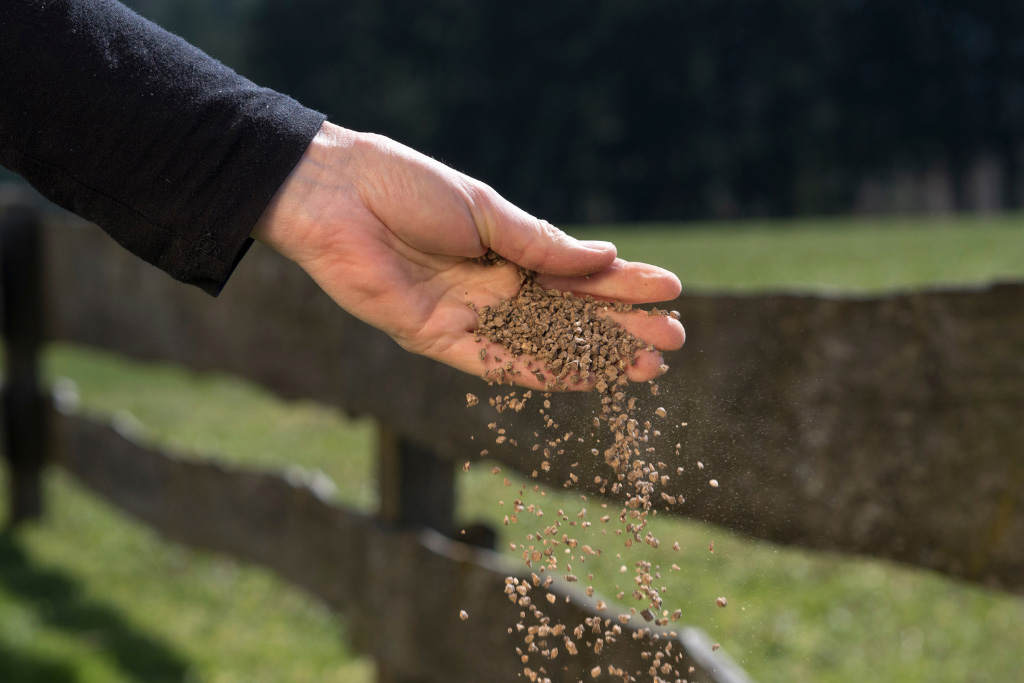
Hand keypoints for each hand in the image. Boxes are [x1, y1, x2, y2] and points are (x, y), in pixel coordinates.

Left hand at [252, 122, 684, 388]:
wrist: (336, 195)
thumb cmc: (408, 188)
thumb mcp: (488, 212)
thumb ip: (543, 245)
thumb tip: (608, 259)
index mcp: (507, 249)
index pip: (578, 273)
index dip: (625, 284)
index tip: (672, 291)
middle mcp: (493, 288)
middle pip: (569, 316)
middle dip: (621, 328)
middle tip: (674, 340)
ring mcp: (468, 317)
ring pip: (542, 345)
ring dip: (594, 358)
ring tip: (646, 366)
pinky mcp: (436, 339)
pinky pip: (496, 363)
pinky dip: (540, 372)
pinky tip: (585, 378)